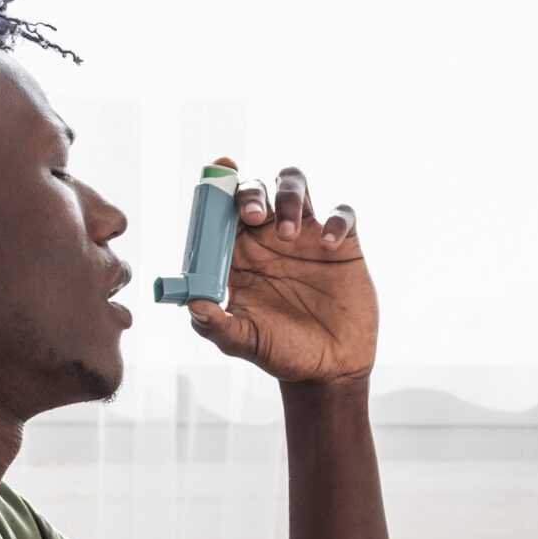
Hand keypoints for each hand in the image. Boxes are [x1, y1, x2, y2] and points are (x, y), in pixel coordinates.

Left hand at [187, 161, 376, 384]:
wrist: (329, 369)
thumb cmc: (281, 352)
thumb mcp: (244, 342)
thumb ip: (216, 326)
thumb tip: (194, 305)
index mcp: (240, 253)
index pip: (224, 208)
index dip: (220, 184)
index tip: (219, 169)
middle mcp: (270, 238)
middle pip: (258, 188)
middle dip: (252, 192)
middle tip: (255, 216)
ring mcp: (308, 237)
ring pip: (296, 187)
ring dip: (289, 197)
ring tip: (288, 233)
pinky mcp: (343, 246)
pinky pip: (343, 215)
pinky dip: (336, 221)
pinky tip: (329, 247)